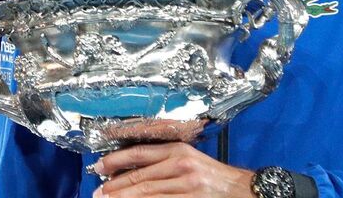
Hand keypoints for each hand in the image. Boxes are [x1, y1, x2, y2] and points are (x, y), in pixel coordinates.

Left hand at [91, 142, 254, 197]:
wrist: (244, 190)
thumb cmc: (214, 177)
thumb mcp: (189, 160)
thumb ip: (162, 162)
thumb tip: (129, 170)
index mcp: (178, 150)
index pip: (138, 153)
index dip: (115, 160)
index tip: (99, 167)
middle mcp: (181, 164)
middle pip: (139, 175)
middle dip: (114, 186)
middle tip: (98, 192)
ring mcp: (187, 183)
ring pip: (146, 192)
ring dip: (123, 197)